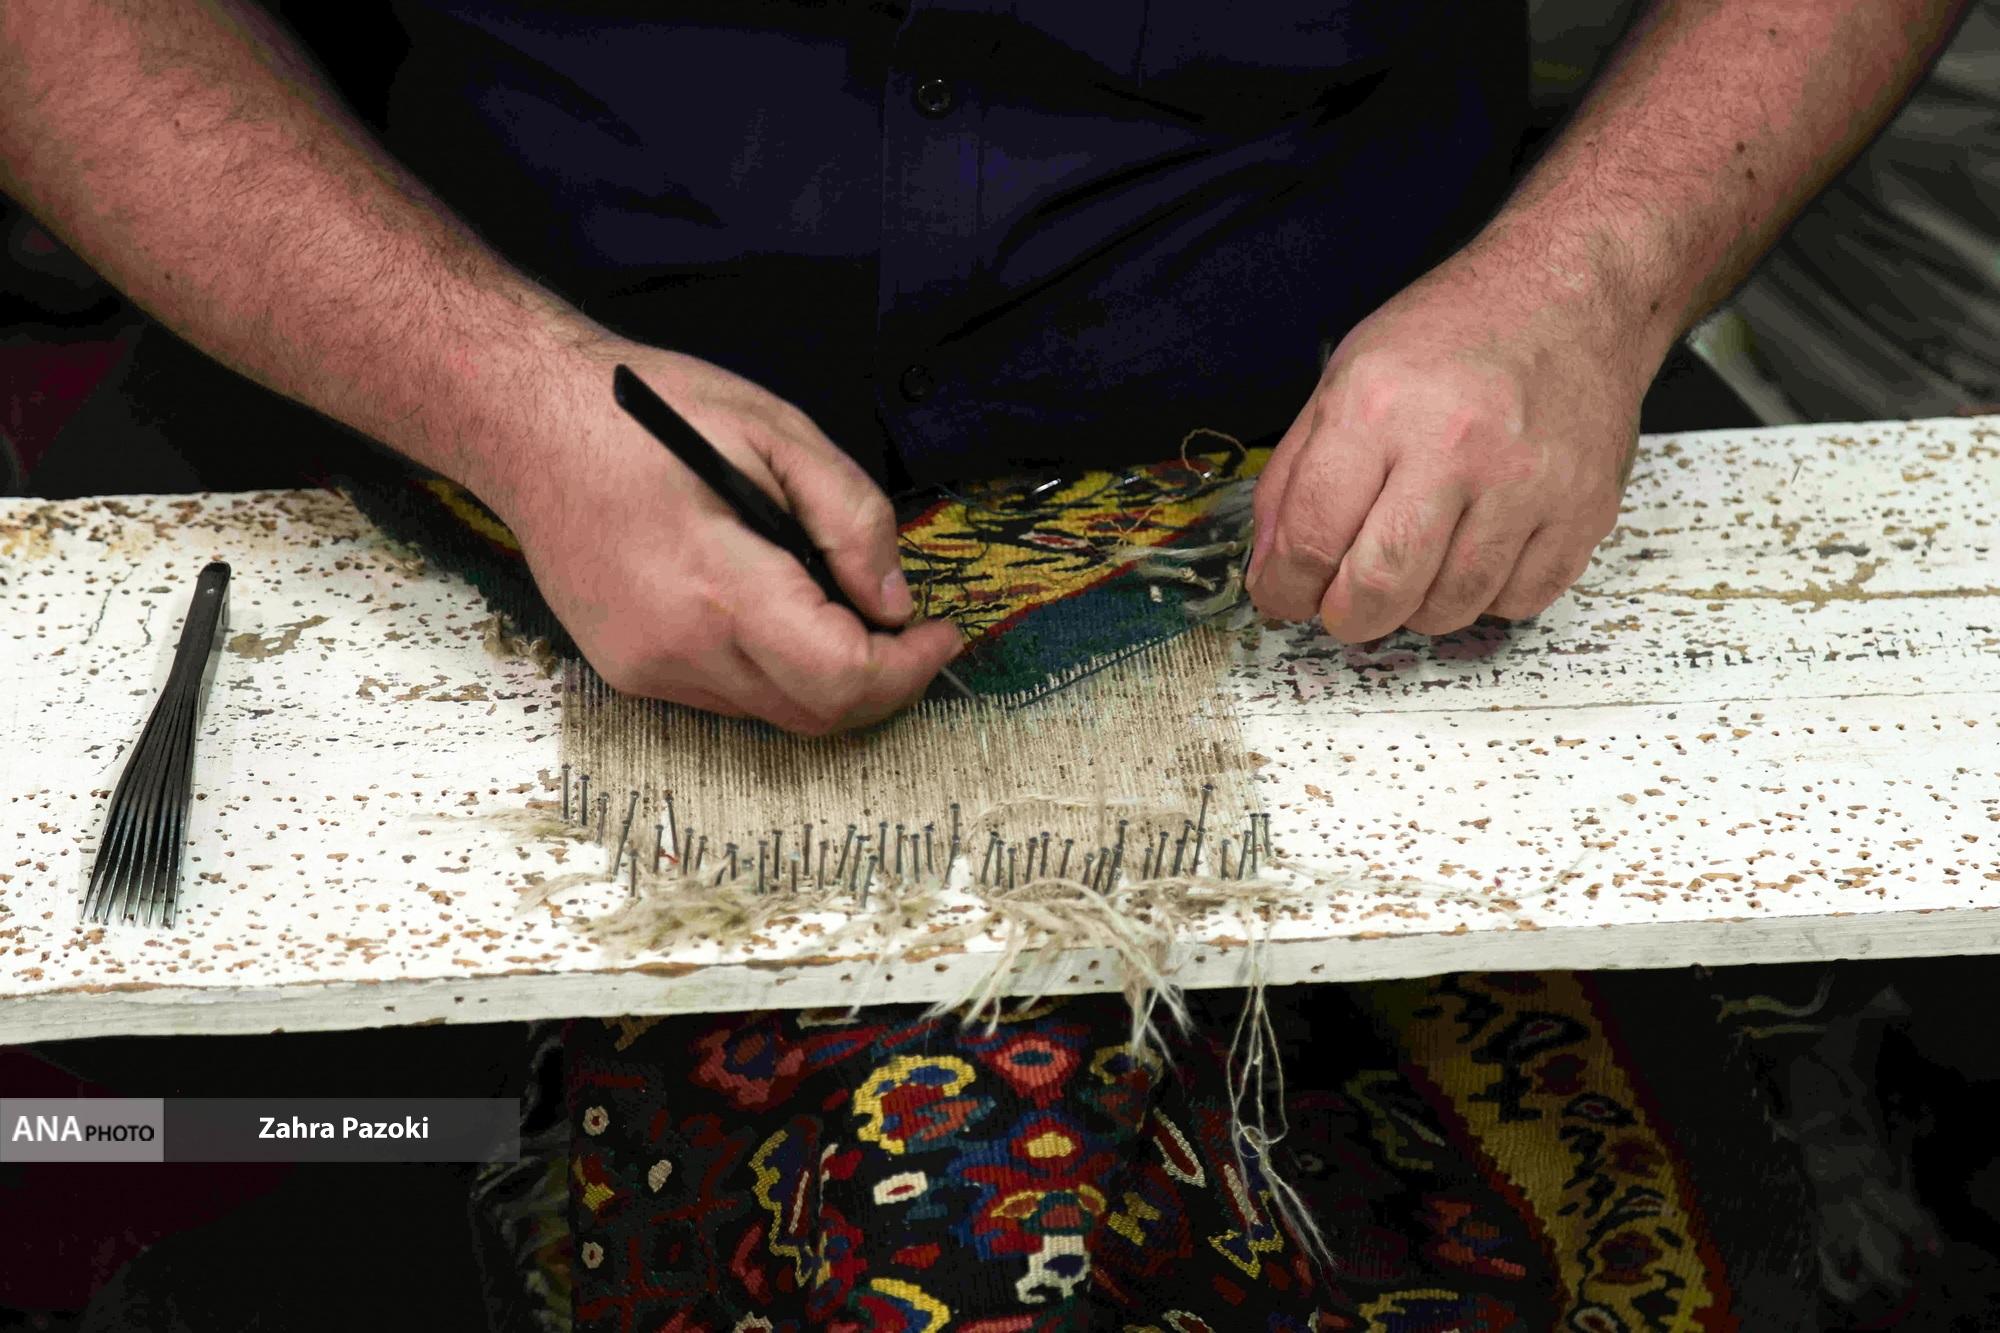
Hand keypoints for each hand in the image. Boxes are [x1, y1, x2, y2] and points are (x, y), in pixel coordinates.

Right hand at [489, 340, 963, 733]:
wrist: (524, 419)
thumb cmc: (643, 410)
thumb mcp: (776, 430)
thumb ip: (852, 518)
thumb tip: (895, 602)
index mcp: (716, 588)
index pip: (841, 679)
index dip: (909, 668)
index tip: (941, 633)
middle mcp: (676, 649)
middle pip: (815, 715)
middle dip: (882, 682)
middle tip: (912, 632)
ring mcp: (645, 668)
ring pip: (773, 715)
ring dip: (828, 679)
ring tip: (843, 609)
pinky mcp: (627, 670)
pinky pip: (728, 698)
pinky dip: (776, 671)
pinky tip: (778, 609)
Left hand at [1245, 247, 1649, 640]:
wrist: (1570, 293)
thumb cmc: (1451, 336)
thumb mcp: (1344, 379)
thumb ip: (1294, 478)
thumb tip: (1271, 571)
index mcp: (1378, 407)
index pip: (1311, 538)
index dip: (1285, 589)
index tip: (1285, 596)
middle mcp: (1456, 446)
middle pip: (1381, 588)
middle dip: (1346, 618)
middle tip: (1343, 606)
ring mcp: (1529, 482)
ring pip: (1450, 607)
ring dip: (1416, 609)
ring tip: (1414, 566)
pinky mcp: (1585, 508)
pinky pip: (1519, 601)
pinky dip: (1485, 597)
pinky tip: (1473, 554)